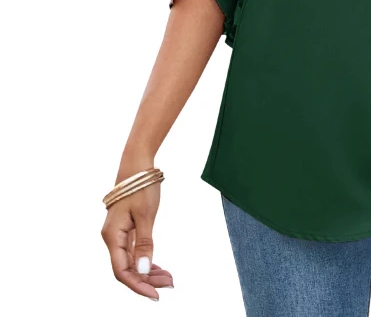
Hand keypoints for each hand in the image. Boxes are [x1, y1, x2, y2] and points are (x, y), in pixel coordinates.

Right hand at [101, 178, 173, 300]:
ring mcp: (118, 235)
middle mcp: (112, 238)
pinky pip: (134, 252)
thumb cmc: (140, 187)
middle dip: (147, 280)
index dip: (138, 285)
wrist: (137, 164)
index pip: (122, 271)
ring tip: (168, 279)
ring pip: (131, 262)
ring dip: (148, 272)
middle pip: (127, 269)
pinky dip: (147, 260)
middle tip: (169, 285)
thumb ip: (145, 243)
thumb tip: (144, 270)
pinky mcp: (126, 230)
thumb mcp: (146, 215)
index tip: (156, 294)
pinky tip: (159, 268)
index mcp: (113, 236)